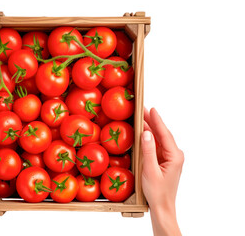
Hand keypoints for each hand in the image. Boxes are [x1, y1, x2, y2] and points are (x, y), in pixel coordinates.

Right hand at [141, 108, 183, 235]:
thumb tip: (146, 133)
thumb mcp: (150, 171)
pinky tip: (142, 132)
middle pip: (162, 134)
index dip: (157, 120)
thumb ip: (148, 151)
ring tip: (140, 117)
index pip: (165, 134)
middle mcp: (174, 155)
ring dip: (149, 128)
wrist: (161, 207)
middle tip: (141, 109)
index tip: (151, 109)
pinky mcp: (163, 161)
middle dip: (152, 121)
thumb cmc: (157, 192)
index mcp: (175, 156)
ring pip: (158, 139)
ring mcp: (169, 158)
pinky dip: (148, 138)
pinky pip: (156, 146)